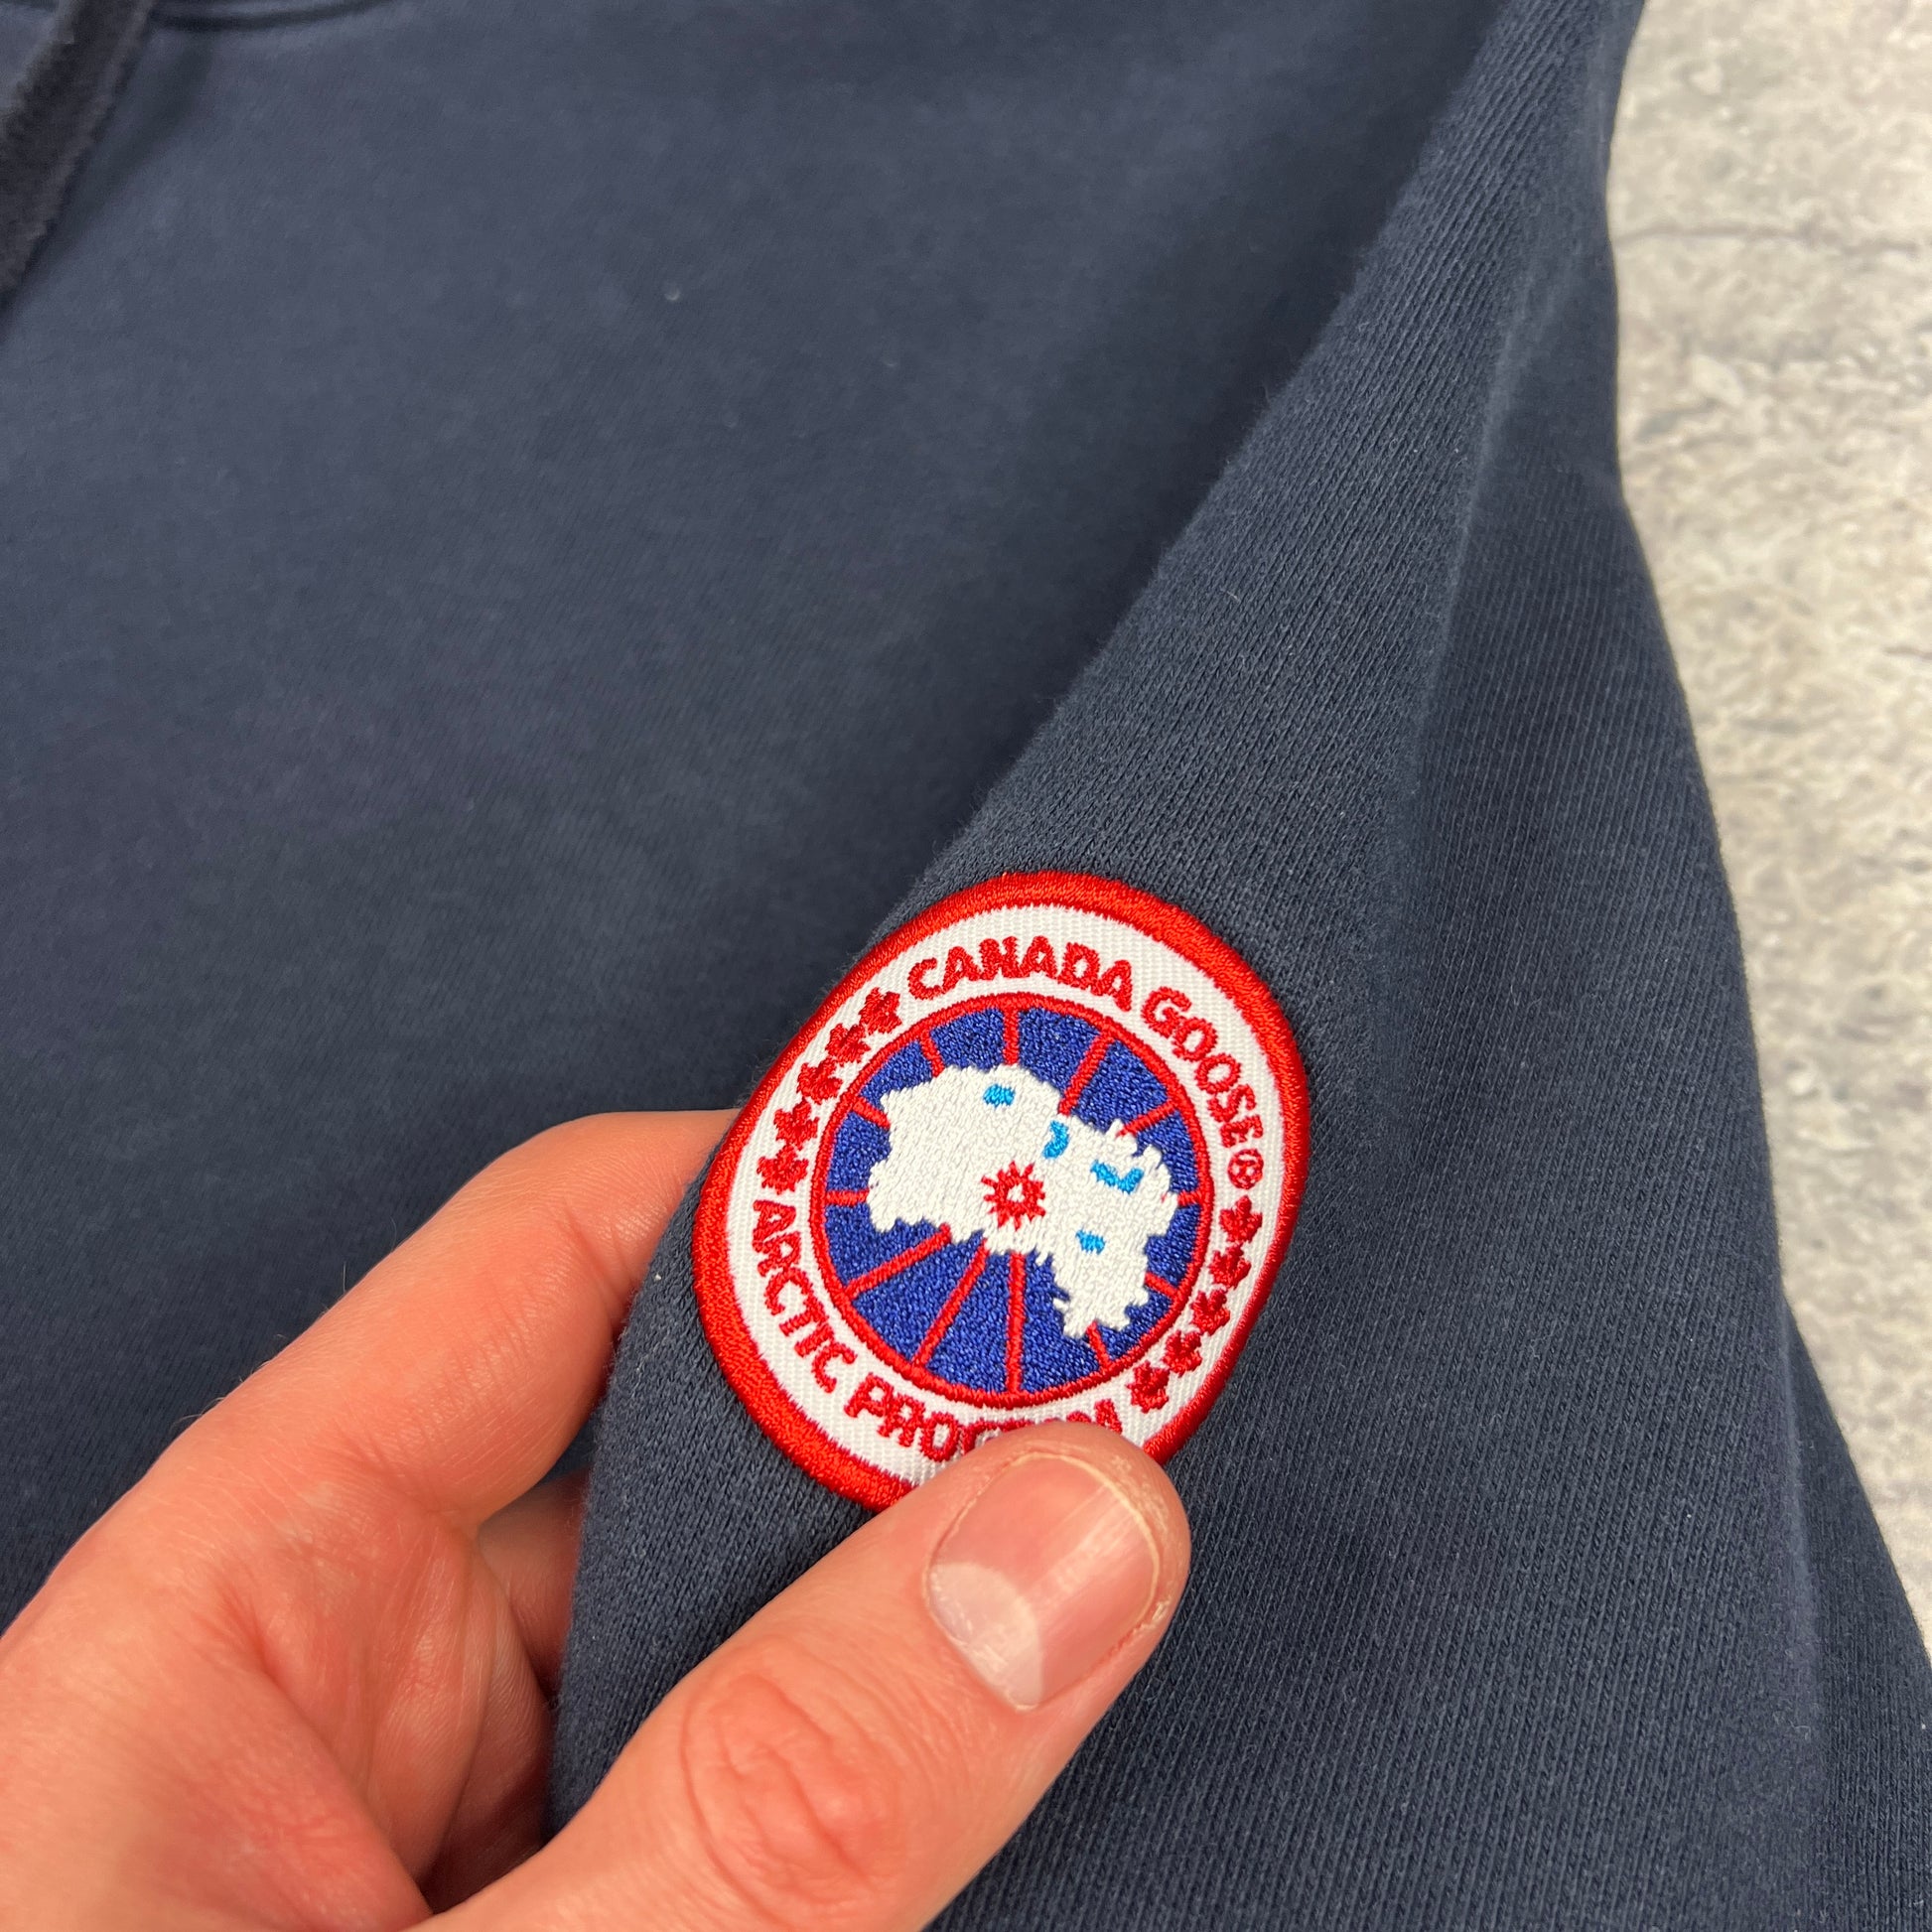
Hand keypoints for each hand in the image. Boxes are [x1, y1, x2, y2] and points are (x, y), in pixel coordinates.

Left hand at [0, 1114, 1189, 1929]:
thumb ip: (782, 1796)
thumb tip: (1082, 1523)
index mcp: (255, 1601)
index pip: (565, 1261)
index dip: (790, 1184)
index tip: (1025, 1171)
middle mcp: (369, 1681)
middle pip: (687, 1431)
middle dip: (911, 1400)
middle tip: (1157, 1372)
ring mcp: (480, 1824)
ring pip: (752, 1621)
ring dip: (934, 1593)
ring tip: (1147, 1550)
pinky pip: (771, 1791)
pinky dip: (913, 1760)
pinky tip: (1063, 1756)